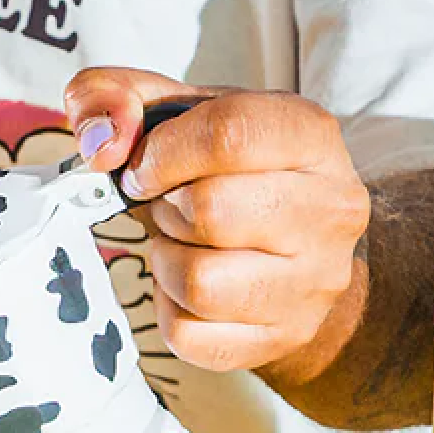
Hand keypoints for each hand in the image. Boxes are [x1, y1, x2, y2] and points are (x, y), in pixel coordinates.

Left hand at [65, 67, 370, 378]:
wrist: (290, 248)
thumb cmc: (226, 170)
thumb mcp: (175, 110)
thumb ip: (115, 95)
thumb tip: (101, 143)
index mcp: (310, 133)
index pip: (230, 134)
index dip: (162, 153)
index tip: (143, 167)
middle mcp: (332, 208)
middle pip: (211, 211)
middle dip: (165, 209)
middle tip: (170, 206)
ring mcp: (316, 281)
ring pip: (201, 283)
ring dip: (167, 262)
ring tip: (182, 245)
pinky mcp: (285, 337)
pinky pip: (191, 336)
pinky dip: (171, 311)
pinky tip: (189, 287)